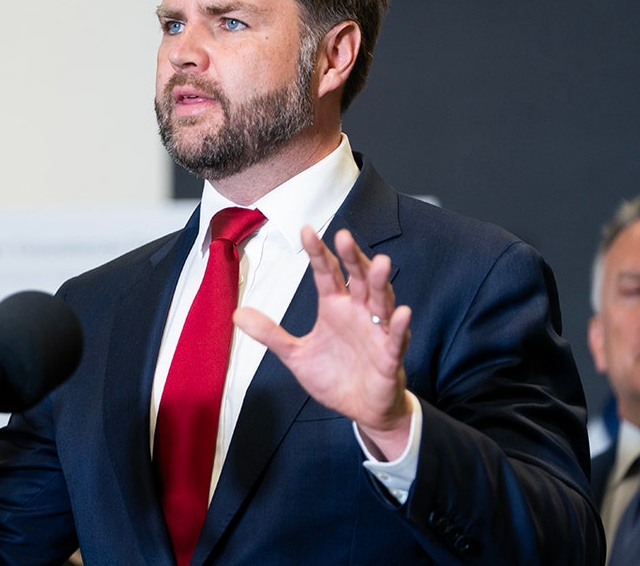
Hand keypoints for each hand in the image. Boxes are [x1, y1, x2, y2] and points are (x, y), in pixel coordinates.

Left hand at [235, 227, 412, 459]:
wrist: (361, 410)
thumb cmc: (335, 376)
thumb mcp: (296, 355)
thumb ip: (271, 334)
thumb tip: (236, 313)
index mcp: (335, 307)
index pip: (326, 274)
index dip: (317, 252)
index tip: (305, 230)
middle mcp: (358, 313)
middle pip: (357, 278)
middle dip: (352, 258)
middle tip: (343, 237)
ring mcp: (377, 332)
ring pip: (381, 301)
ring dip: (380, 283)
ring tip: (381, 263)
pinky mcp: (390, 356)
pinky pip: (396, 338)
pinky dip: (399, 326)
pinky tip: (402, 312)